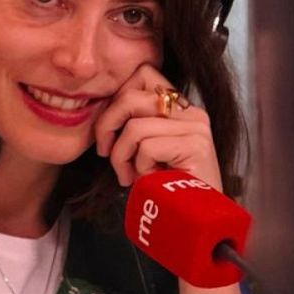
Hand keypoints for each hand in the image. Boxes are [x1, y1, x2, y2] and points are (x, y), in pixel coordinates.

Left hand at [93, 63, 222, 191]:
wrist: (195, 219)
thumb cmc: (162, 185)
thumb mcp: (142, 148)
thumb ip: (129, 122)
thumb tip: (97, 107)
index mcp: (179, 107)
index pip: (142, 74)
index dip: (116, 98)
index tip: (109, 128)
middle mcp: (192, 112)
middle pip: (130, 97)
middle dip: (106, 126)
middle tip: (105, 152)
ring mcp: (196, 127)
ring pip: (134, 127)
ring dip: (121, 156)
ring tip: (129, 174)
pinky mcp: (196, 145)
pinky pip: (147, 146)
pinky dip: (139, 166)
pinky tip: (147, 179)